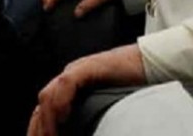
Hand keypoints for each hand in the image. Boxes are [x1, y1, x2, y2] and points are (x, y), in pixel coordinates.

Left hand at [27, 45, 144, 135]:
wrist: (152, 63)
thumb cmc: (135, 84)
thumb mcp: (108, 104)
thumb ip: (92, 114)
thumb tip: (85, 131)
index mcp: (74, 85)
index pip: (46, 107)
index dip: (41, 127)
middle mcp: (72, 75)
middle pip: (44, 102)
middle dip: (40, 127)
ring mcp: (79, 70)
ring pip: (49, 94)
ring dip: (47, 120)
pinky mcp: (89, 67)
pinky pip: (66, 84)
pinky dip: (61, 102)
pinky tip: (63, 117)